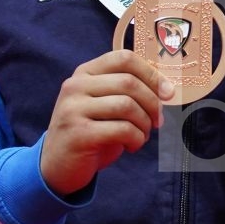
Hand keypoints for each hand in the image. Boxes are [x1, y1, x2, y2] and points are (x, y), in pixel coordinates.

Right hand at [39, 50, 174, 195]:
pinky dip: (136, 139)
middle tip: (157, 122)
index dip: (151, 74)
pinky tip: (131, 146)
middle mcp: (76, 86)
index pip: (123, 58)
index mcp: (84, 73)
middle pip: (129, 82)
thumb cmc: (89, 132)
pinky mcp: (79, 133)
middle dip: (152, 104)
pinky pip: (122, 129)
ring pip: (127, 105)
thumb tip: (166, 89)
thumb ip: (125, 92)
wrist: (57, 165)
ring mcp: (74, 109)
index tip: (167, 93)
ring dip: (144, 124)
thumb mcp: (103, 105)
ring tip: (142, 136)